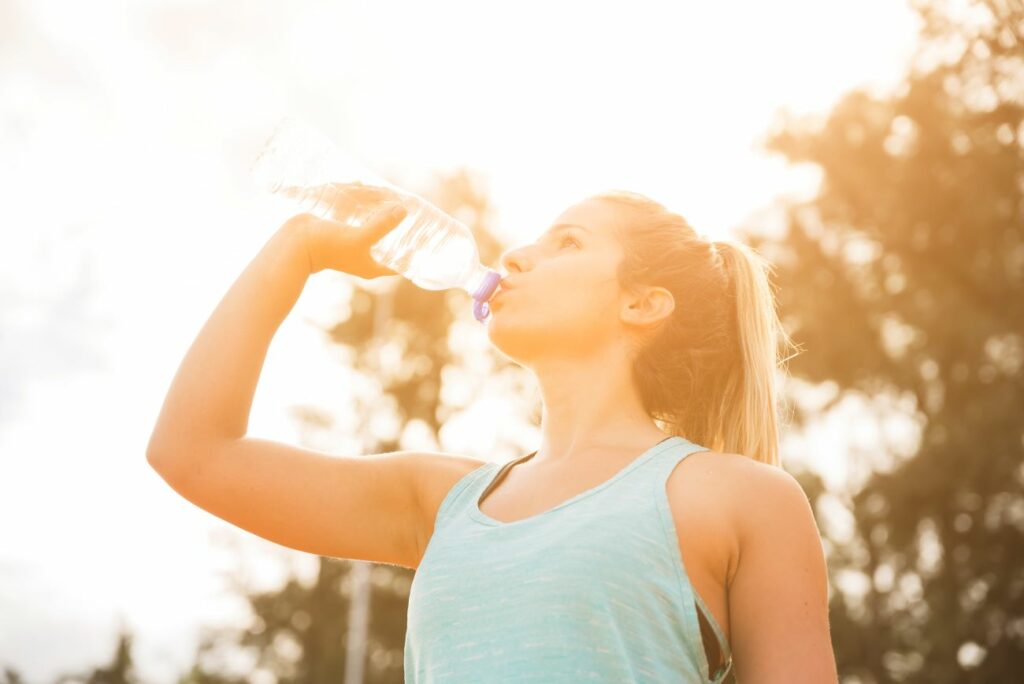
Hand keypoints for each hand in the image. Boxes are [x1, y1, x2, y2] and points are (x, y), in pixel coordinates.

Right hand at [283, 183, 408, 277]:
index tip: (425, 240)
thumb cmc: (330, 246)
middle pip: (388, 244)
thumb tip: (403, 211)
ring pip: (374, 229)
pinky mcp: (342, 231)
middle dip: (399, 229)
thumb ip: (383, 225)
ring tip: (394, 201)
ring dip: (382, 216)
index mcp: (372, 267)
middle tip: (411, 213)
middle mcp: (364, 256)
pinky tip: (372, 195)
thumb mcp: (361, 237)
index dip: (412, 255)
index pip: (399, 265)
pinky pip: (359, 219)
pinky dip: (366, 209)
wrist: (296, 243)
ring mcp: (352, 244)